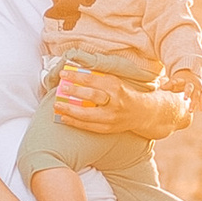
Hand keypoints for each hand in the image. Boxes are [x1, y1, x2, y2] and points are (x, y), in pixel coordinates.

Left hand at [53, 67, 189, 137]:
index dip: (77, 77)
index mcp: (117, 86)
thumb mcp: (116, 81)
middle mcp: (115, 102)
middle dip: (74, 92)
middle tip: (60, 88)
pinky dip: (75, 122)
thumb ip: (98, 78)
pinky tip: (64, 117)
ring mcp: (112, 117)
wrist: (144, 113)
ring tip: (57, 105)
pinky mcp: (108, 128)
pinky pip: (88, 126)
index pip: (93, 80)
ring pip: (88, 114)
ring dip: (70, 110)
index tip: (63, 74)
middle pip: (92, 96)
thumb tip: (74, 72)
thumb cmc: (126, 94)